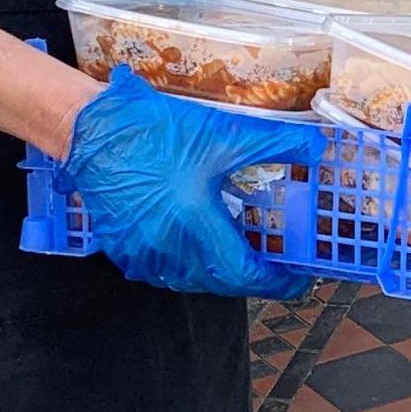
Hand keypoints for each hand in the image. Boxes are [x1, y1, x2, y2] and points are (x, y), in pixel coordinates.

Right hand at [64, 69, 328, 298]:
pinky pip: (164, 270)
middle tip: (273, 258)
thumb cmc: (155, 131)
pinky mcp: (123, 250)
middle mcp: (168, 251)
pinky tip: (194, 239)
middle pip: (221, 280)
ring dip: (219, 270)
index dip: (278, 280)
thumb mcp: (224, 134)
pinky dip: (187, 262)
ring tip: (238, 247)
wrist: (92, 130)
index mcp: (196, 227)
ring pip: (191, 279)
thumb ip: (276, 144)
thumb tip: (317, 150)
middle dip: (251, 273)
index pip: (246, 273)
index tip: (298, 276)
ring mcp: (141, 255)